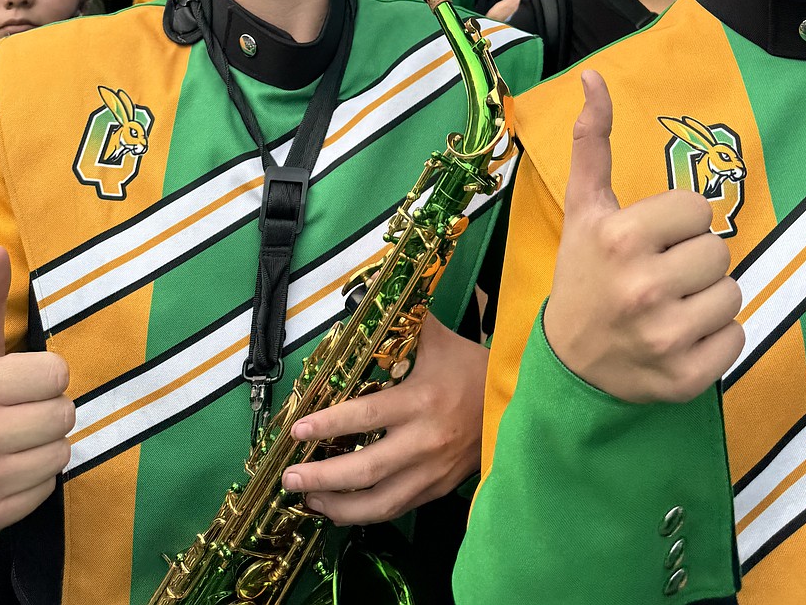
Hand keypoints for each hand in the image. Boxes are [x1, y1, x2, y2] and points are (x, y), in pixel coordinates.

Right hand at [0, 249, 73, 537]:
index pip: (58, 374)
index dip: (45, 375)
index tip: (22, 380)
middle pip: (64, 415)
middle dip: (49, 410)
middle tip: (22, 411)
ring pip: (60, 454)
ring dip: (46, 446)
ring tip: (17, 438)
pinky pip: (45, 491)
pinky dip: (34, 481)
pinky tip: (8, 469)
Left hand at [280, 311, 487, 523]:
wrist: (517, 403)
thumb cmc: (471, 368)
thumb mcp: (438, 339)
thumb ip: (403, 321)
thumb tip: (368, 292)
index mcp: (420, 401)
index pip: (365, 417)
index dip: (328, 425)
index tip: (297, 431)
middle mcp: (424, 442)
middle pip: (365, 470)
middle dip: (322, 478)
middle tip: (289, 477)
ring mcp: (431, 472)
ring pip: (379, 503)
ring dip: (338, 506)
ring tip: (308, 500)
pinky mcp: (437, 490)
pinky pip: (395, 509)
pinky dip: (364, 514)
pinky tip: (341, 509)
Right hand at [543, 70, 742, 402]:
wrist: (570, 362)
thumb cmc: (583, 273)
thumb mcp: (584, 206)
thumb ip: (593, 140)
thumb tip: (594, 77)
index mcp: (621, 238)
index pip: (699, 210)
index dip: (679, 222)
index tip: (653, 239)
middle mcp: (643, 287)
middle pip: (719, 253)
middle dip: (695, 259)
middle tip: (663, 273)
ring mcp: (665, 337)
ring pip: (733, 294)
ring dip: (709, 299)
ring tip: (673, 304)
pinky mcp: (684, 377)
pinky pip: (737, 339)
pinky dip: (717, 338)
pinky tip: (683, 336)